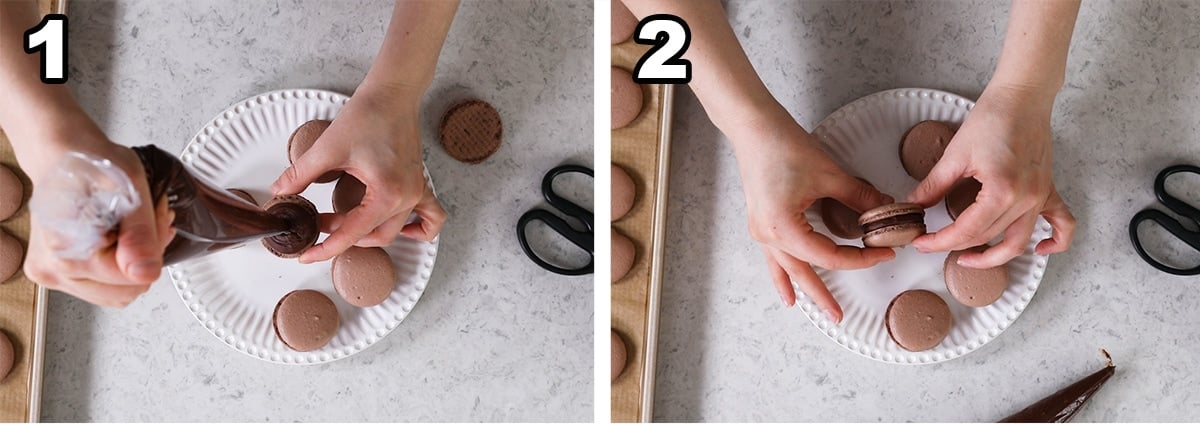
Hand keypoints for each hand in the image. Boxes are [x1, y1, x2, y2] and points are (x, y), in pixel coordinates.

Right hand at [23, 137, 175, 307]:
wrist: (63, 156)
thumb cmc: (90, 163)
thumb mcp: (130, 187)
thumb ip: (140, 233)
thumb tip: (145, 272)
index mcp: (64, 250)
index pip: (131, 277)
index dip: (154, 247)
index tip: (157, 216)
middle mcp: (52, 269)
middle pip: (126, 291)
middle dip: (148, 256)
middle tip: (151, 219)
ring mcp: (53, 274)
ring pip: (118, 293)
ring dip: (137, 262)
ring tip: (135, 226)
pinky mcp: (59, 275)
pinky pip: (106, 287)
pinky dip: (123, 265)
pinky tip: (123, 237)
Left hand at [271, 84, 446, 262]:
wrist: (392, 94)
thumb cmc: (368, 115)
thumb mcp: (327, 148)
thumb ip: (301, 174)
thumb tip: (280, 192)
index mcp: (387, 193)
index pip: (353, 233)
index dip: (326, 247)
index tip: (308, 254)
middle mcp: (407, 197)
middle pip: (375, 236)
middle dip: (343, 236)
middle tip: (319, 222)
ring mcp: (417, 191)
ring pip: (395, 231)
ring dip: (368, 233)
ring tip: (343, 221)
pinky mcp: (419, 183)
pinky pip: (430, 217)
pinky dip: (417, 229)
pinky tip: (402, 228)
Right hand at [731, 113, 895, 322]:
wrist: (753, 127)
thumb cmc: (782, 146)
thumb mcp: (829, 174)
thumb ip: (860, 197)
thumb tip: (886, 209)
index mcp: (783, 228)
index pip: (830, 255)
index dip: (860, 258)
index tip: (884, 252)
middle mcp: (768, 235)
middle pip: (804, 272)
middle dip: (823, 295)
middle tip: (840, 316)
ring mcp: (761, 230)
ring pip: (786, 268)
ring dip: (803, 288)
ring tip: (815, 309)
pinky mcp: (761, 221)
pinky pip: (773, 257)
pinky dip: (782, 274)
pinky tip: (786, 290)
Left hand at [907, 84, 1075, 267]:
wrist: (1022, 97)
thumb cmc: (992, 118)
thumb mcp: (955, 155)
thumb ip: (934, 186)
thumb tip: (914, 205)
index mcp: (1002, 192)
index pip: (966, 231)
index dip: (939, 241)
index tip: (921, 242)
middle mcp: (1026, 199)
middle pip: (988, 238)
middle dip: (956, 246)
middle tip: (932, 244)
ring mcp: (1041, 196)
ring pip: (1019, 241)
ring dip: (994, 256)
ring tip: (967, 258)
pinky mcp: (1049, 189)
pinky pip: (1062, 224)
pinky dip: (1055, 242)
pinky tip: (1040, 250)